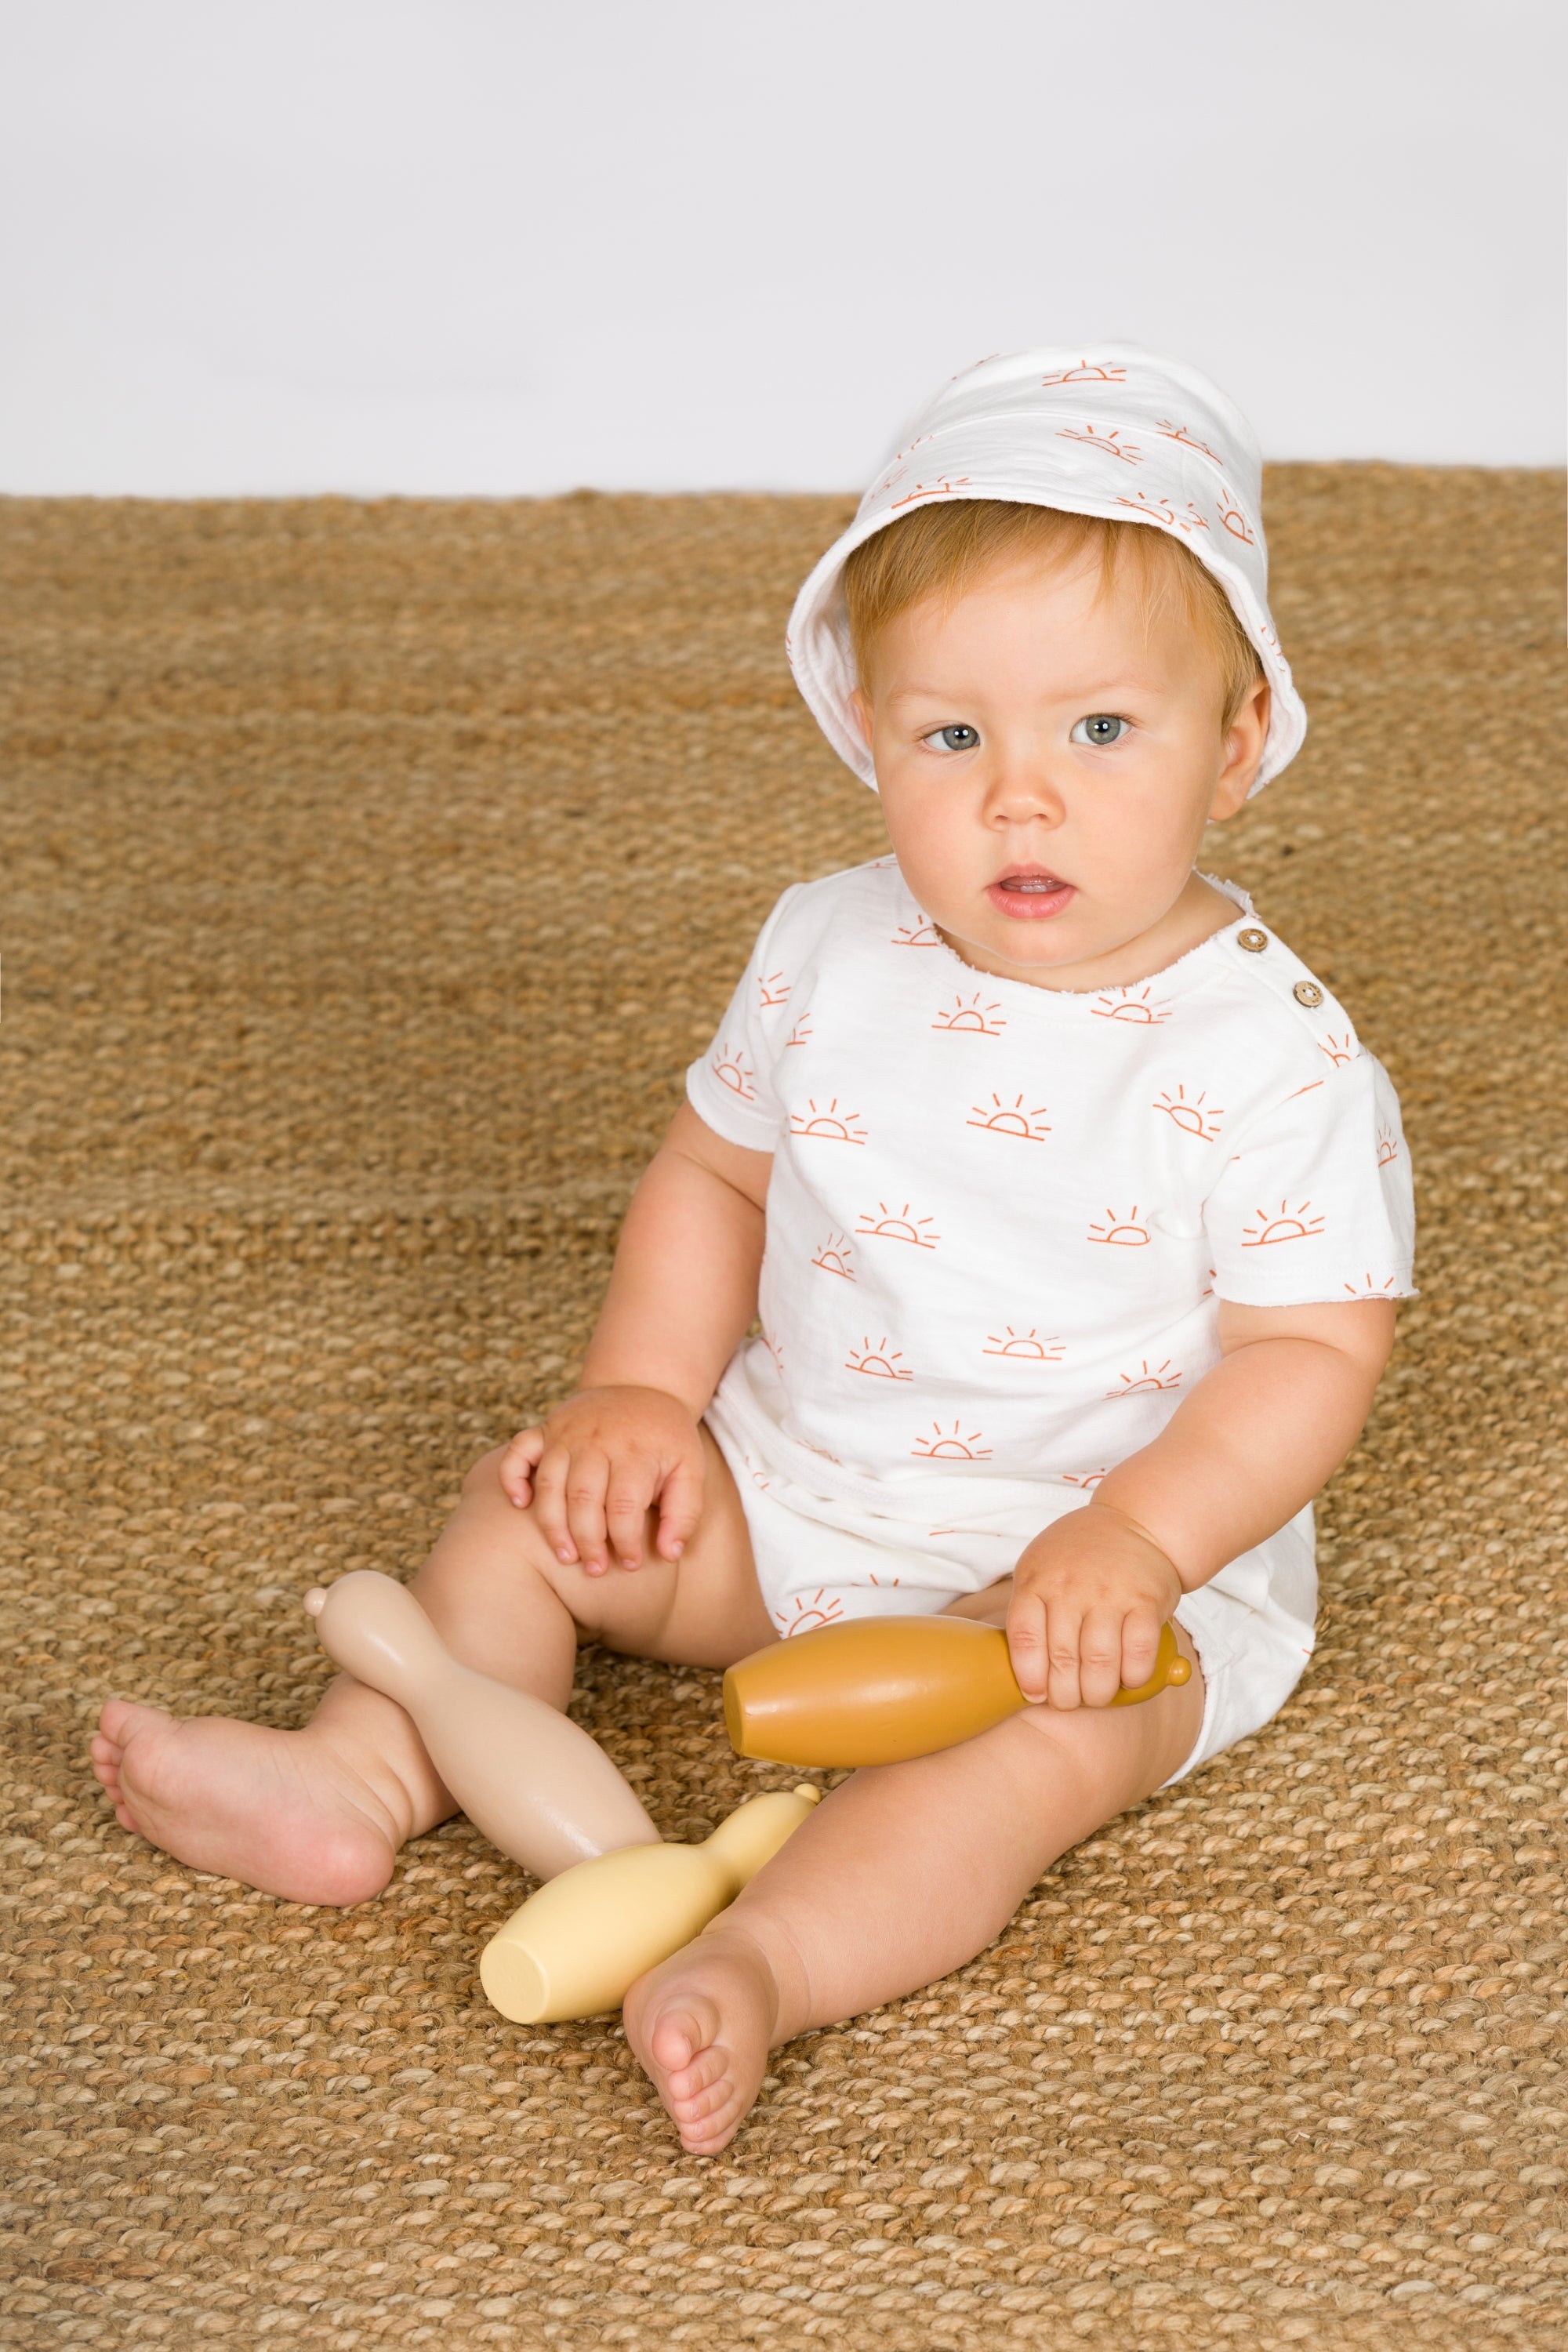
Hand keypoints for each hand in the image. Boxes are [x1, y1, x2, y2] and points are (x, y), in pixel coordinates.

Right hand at [498, 1385, 705, 1575]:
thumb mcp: (690, 1470)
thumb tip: (669, 1554)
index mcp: (635, 1451)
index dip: (626, 1542)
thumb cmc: (667, 1439)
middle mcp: (596, 1440)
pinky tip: (520, 1504)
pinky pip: (519, 1450)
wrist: (644, 1386)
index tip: (632, 1564)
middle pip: (583, 1498)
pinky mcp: (547, 1428)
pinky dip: (513, 1477)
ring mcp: (567, 1433)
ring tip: (565, 1555)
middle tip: (595, 1569)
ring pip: (549, 1483)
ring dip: (553, 1524)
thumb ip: (683, 1513)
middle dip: (587, 1541)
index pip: (624, 1506)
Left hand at [1006, 1502, 1182, 1709]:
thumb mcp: (1040, 1568)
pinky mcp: (1146, 1601)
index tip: (1036, 1694)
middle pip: (1062, 1659)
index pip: (1024, 1639)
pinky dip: (1133, 1677)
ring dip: (1098, 1693)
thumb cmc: (1080, 1555)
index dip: (1029, 1676)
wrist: (1135, 1523)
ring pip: (1100, 1663)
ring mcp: (1110, 1593)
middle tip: (1069, 1700)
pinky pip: (1139, 1654)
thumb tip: (1026, 1674)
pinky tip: (1128, 1678)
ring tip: (1096, 1695)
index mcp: (1037, 1580)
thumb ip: (1030, 1611)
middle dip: (1065, 1695)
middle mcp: (1071, 1586)